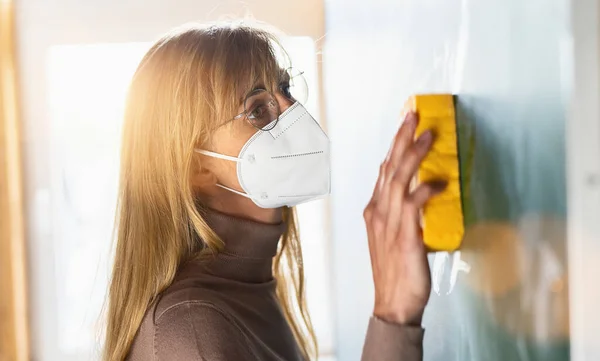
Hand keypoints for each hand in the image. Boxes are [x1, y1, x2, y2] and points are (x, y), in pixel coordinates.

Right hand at [363, 111, 446, 325]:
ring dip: (413, 155)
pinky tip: (438, 182)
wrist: (393, 304)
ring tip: (427, 135)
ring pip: (398, 180)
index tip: (405, 125)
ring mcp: (389, 225)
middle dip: (401, 138)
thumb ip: (405, 213)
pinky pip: (413, 207)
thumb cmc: (396, 271)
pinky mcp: (405, 237)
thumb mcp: (394, 235)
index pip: (384, 170)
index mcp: (374, 211)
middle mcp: (378, 213)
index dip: (394, 145)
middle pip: (389, 168)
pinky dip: (424, 191)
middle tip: (413, 115)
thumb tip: (423, 191)